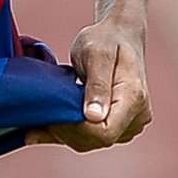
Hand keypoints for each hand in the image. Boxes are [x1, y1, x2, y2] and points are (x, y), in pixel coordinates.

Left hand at [29, 17, 151, 151]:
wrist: (118, 36)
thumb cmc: (105, 40)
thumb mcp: (97, 54)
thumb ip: (97, 85)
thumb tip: (94, 117)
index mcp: (134, 98)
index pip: (104, 132)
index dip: (75, 129)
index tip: (52, 115)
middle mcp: (137, 116)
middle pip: (97, 140)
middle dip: (66, 132)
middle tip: (39, 115)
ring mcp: (130, 123)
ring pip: (93, 142)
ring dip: (65, 133)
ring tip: (40, 119)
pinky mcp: (120, 125)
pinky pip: (92, 137)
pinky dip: (68, 132)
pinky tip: (45, 127)